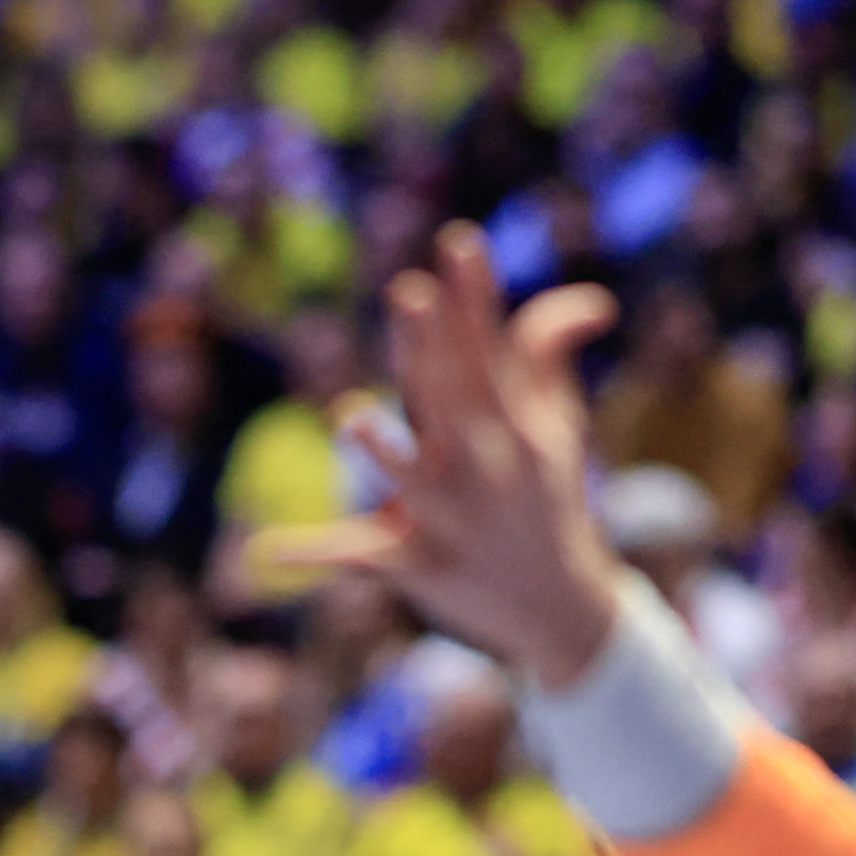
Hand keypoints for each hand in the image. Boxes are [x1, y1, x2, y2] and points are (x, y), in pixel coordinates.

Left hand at [264, 225, 630, 687]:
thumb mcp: (558, 428)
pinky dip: (314, 556)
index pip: (492, 349)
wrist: (560, 612)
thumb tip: (591, 303)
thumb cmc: (547, 500)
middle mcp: (483, 465)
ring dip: (384, 452)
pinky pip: (359, 558)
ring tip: (353, 418)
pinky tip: (264, 551)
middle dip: (431, 347)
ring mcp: (450, 518)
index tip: (459, 242)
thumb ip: (549, 356)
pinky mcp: (418, 566)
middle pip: (450, 397)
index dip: (474, 297)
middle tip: (410, 294)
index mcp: (513, 424)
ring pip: (410, 479)